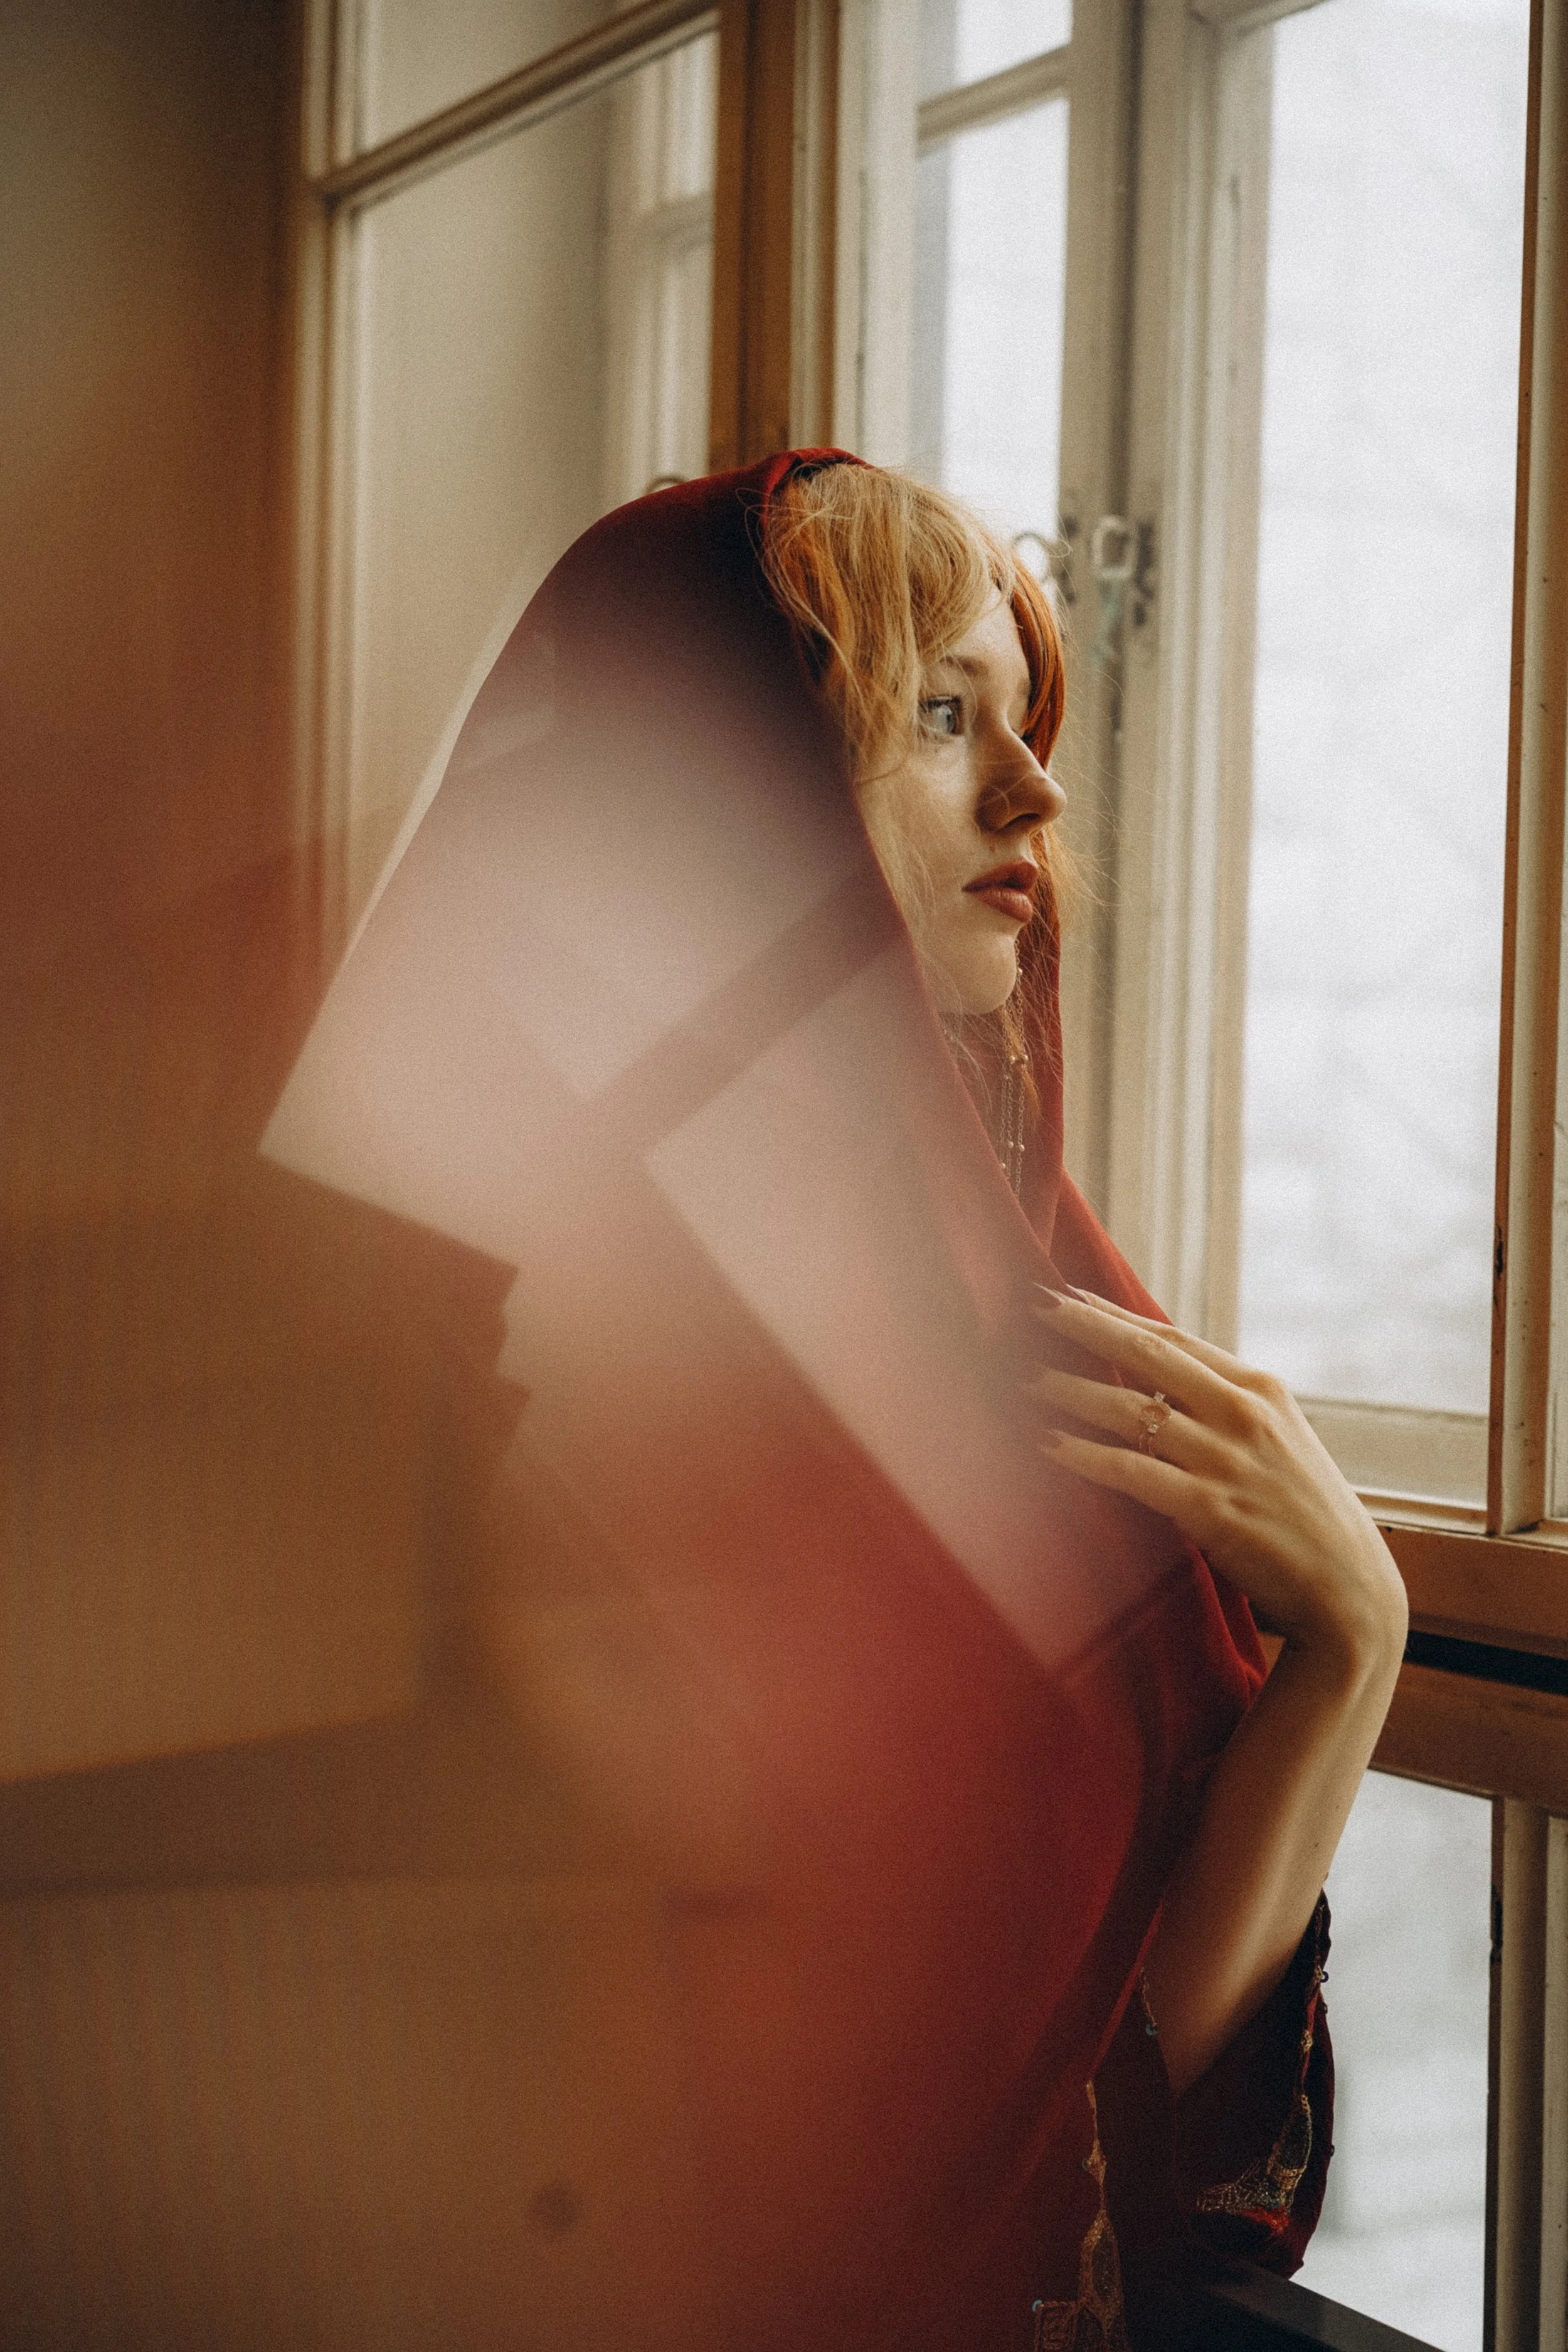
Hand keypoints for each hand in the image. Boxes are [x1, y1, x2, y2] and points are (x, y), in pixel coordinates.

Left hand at [1028, 1288, 1406, 1675]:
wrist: (1351, 1589)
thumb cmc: (1305, 1515)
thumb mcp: (1277, 1442)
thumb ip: (1224, 1409)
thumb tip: (1158, 1387)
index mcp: (1260, 1389)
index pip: (1173, 1339)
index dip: (1114, 1315)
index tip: (1067, 1294)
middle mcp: (1243, 1414)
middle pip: (1148, 1355)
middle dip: (1084, 1326)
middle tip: (1030, 1304)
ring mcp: (1227, 1459)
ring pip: (1131, 1410)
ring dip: (1069, 1390)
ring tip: (1019, 1378)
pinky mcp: (1211, 1508)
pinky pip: (1132, 1471)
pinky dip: (1084, 1455)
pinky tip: (1045, 1444)